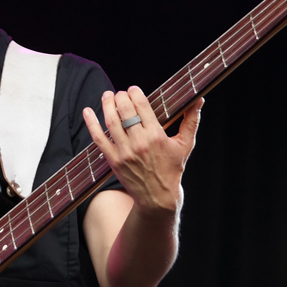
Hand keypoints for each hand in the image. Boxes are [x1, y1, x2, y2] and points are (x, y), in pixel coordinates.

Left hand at [82, 88, 203, 216]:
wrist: (158, 197)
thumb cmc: (172, 169)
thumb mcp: (185, 145)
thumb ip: (191, 121)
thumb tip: (199, 100)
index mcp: (156, 136)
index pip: (142, 107)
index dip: (135, 94)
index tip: (133, 90)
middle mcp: (139, 143)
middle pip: (125, 111)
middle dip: (121, 97)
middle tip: (121, 94)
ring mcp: (124, 152)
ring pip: (111, 121)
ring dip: (107, 105)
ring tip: (108, 96)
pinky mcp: (113, 160)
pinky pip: (98, 138)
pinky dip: (92, 123)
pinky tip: (88, 111)